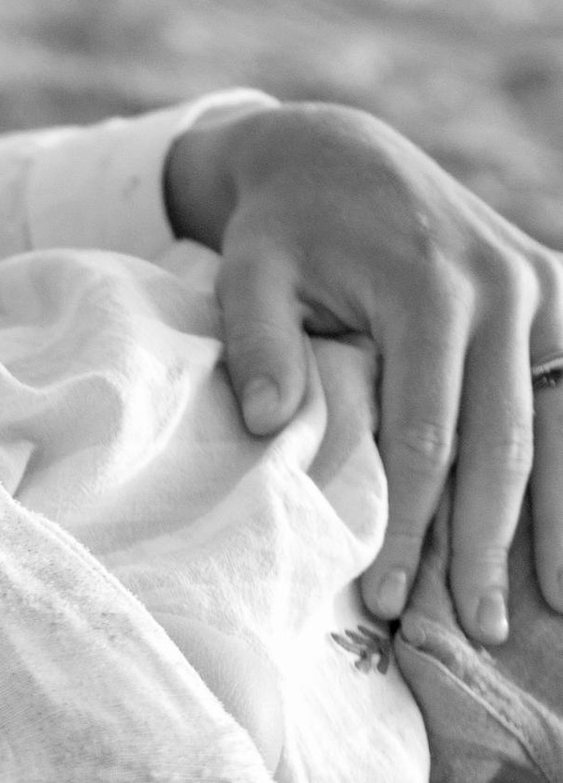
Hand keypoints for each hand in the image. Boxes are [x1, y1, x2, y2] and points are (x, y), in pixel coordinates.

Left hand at [167, 100, 562, 641]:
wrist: (337, 151)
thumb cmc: (283, 229)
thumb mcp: (249, 272)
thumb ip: (259, 345)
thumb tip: (270, 425)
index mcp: (426, 288)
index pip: (425, 438)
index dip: (410, 526)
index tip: (388, 599)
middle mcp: (501, 287)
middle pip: (503, 444)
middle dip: (489, 546)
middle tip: (477, 631)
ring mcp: (540, 288)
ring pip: (560, 422)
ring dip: (557, 519)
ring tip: (551, 604)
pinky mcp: (557, 292)